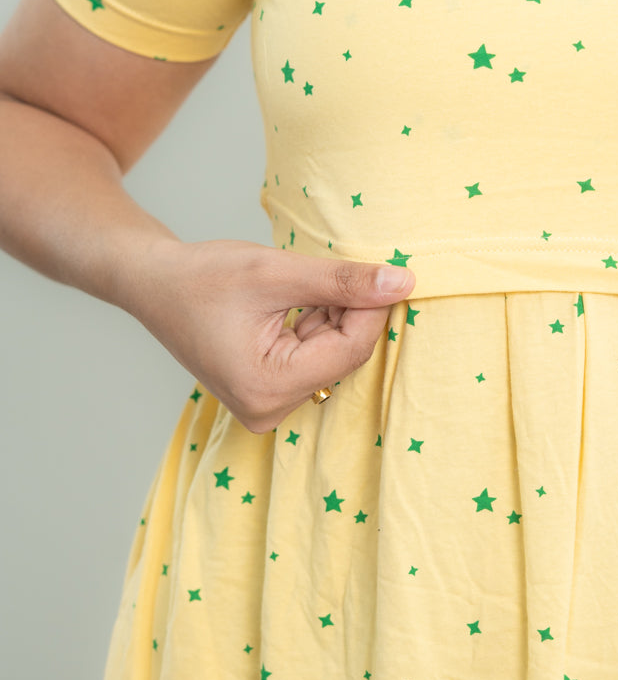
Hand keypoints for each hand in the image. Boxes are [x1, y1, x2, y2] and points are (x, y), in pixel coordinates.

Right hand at [126, 237, 414, 432]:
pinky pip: (315, 359)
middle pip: (343, 356)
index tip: (383, 270)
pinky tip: (294, 303)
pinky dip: (317, 326)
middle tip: (332, 271)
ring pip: (333, 356)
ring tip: (299, 287)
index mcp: (267, 387)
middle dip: (350, 311)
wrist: (153, 283)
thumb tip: (404, 283)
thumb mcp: (277, 272)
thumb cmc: (203, 276)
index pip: (350, 349)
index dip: (372, 307)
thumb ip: (342, 281)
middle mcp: (267, 409)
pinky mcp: (267, 393)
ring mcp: (266, 405)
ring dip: (332, 317)